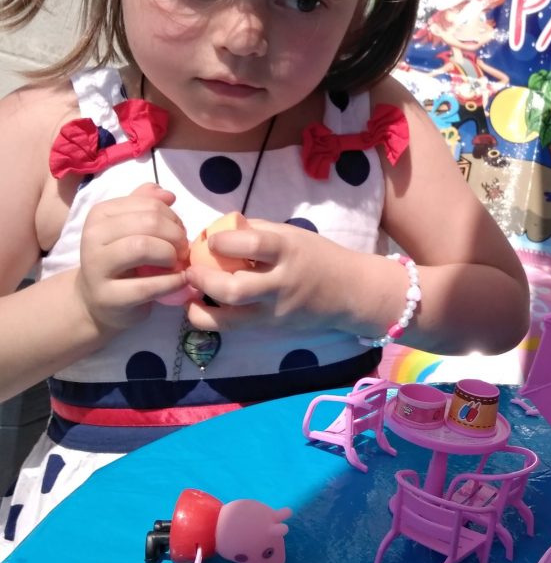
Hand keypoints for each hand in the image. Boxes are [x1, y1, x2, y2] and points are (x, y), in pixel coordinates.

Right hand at [75, 182, 191, 332]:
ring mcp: (96, 267)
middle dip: (176, 236)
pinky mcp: (108, 296)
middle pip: (149, 222)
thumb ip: (147, 205)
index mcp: (100, 214)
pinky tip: (180, 281)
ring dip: (171, 255)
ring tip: (177, 264)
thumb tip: (168, 194)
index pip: (150, 204)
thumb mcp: (131, 228)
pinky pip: (148, 285)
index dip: (173, 218)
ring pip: (143, 247)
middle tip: (182, 250)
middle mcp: (93, 236)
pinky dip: (172, 282)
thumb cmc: (120, 259)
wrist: (95, 300)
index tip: (178, 232)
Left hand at [182, 218, 351, 332]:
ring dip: (198, 307)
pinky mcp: (270, 330)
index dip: (223, 241)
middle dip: (202, 279)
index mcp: (288, 252)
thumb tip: (217, 232)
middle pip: (234, 289)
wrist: (349, 292)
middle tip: (190, 270)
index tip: (210, 240)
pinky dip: (212, 317)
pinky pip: (233, 327)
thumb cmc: (317, 256)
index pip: (252, 244)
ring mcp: (274, 312)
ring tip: (190, 293)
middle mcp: (280, 284)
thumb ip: (257, 232)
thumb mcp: (292, 235)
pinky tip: (203, 306)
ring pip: (228, 319)